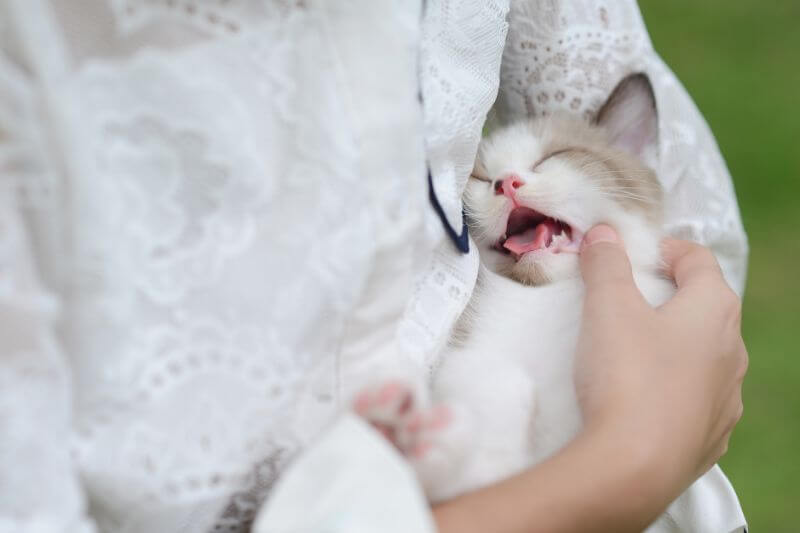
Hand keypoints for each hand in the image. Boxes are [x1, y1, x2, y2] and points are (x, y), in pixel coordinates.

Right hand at [434, 225, 746, 532]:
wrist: (635, 465)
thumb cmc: (626, 374)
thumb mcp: (607, 307)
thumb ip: (606, 264)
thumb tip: (605, 233)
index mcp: (714, 310)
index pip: (698, 260)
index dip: (666, 248)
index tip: (634, 254)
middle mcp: (732, 351)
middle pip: (706, 306)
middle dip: (669, 295)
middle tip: (627, 298)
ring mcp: (727, 397)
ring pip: (705, 355)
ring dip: (676, 343)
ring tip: (633, 350)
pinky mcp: (712, 435)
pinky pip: (698, 397)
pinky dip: (676, 386)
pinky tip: (645, 396)